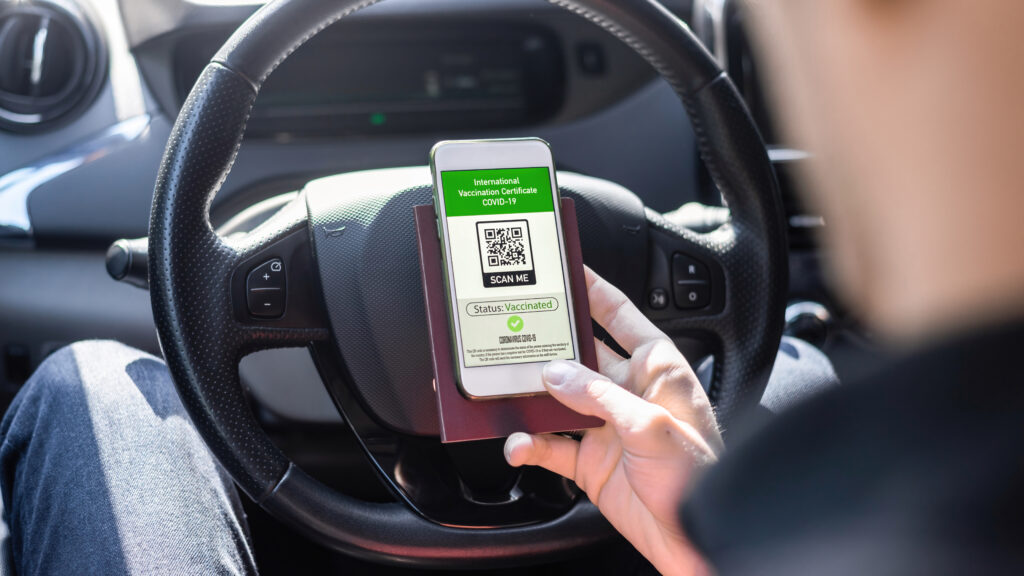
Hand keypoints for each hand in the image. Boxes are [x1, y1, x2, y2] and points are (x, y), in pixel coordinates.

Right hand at [504, 267, 722, 575]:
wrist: (692, 538)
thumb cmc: (699, 477)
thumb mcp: (651, 425)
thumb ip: (599, 396)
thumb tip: (556, 373)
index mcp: (657, 368)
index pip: (621, 316)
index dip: (593, 291)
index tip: (566, 271)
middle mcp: (629, 392)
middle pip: (579, 355)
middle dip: (549, 345)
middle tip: (516, 331)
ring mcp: (607, 427)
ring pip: (557, 400)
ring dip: (532, 399)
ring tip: (508, 392)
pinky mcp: (590, 461)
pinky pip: (550, 446)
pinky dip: (529, 444)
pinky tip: (519, 444)